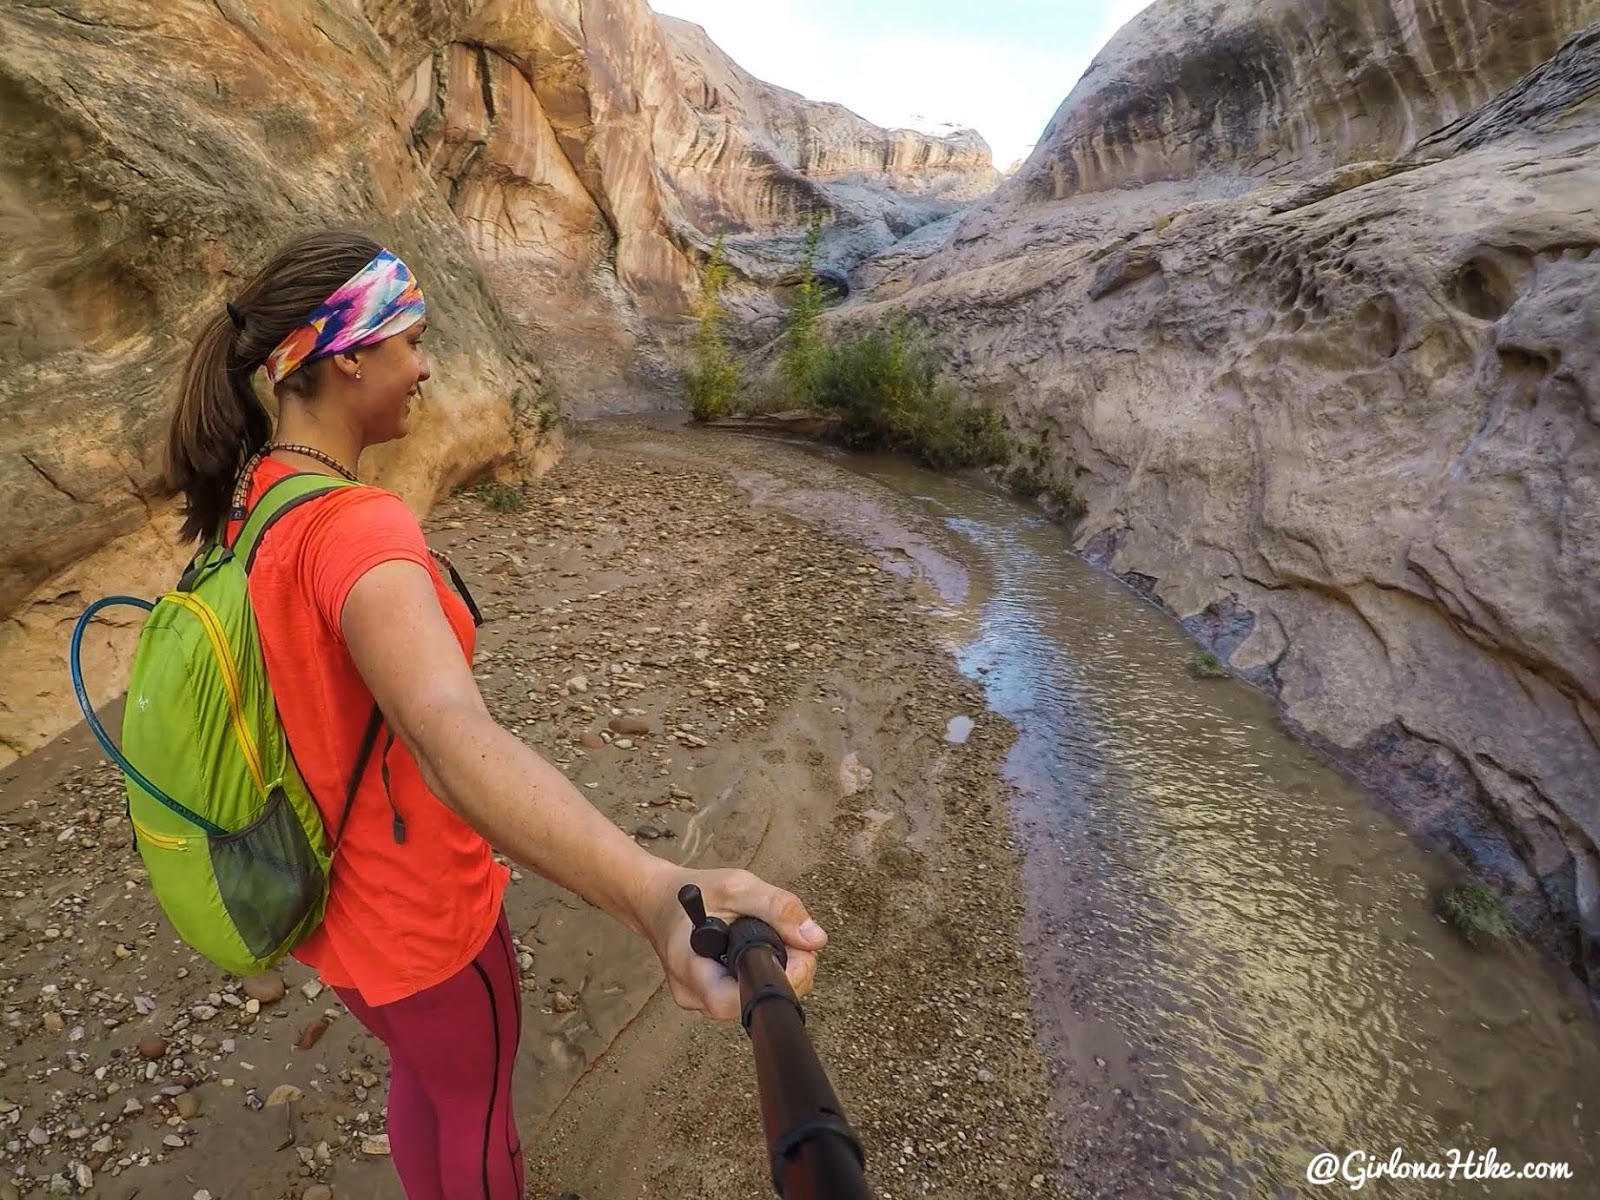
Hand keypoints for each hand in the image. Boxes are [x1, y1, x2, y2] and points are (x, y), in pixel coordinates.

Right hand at [637, 865, 827, 1020]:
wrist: (658, 901)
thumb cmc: (693, 892)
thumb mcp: (736, 885)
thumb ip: (776, 907)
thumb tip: (815, 938)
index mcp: (689, 964)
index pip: (734, 1000)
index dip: (775, 983)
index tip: (800, 956)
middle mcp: (691, 993)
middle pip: (749, 1003)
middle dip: (785, 975)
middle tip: (795, 942)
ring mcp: (697, 1000)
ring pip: (751, 1000)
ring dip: (775, 974)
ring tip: (775, 940)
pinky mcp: (707, 999)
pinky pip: (744, 994)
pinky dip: (761, 974)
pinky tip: (760, 951)